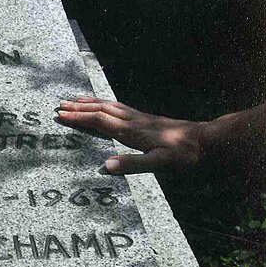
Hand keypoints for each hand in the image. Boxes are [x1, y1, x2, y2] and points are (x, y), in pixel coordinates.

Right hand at [56, 96, 205, 174]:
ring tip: (75, 100)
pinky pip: (119, 107)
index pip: (98, 121)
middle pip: (100, 110)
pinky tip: (105, 105)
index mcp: (130, 131)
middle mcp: (132, 120)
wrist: (206, 140)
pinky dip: (105, 104)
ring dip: (90, 103)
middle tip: (59, 105)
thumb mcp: (159, 163)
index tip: (60, 115)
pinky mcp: (146, 118)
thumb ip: (132, 164)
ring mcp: (139, 118)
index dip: (78, 118)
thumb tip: (106, 167)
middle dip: (78, 108)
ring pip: (108, 106)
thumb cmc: (183, 155)